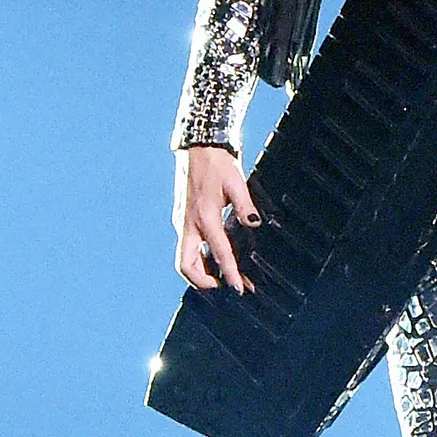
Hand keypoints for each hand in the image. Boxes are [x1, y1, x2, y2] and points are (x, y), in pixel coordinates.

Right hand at [174, 146, 258, 292]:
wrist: (198, 146)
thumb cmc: (217, 163)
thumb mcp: (236, 182)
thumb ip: (246, 206)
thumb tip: (254, 224)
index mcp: (204, 216)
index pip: (218, 254)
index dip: (230, 274)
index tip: (239, 289)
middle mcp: (188, 223)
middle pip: (187, 266)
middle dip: (204, 282)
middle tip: (226, 286)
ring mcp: (182, 222)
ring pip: (184, 259)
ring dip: (200, 272)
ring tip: (222, 277)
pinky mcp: (182, 219)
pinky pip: (186, 247)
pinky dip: (198, 258)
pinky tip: (214, 258)